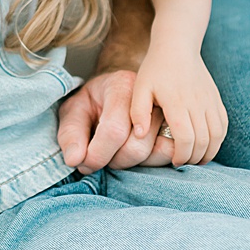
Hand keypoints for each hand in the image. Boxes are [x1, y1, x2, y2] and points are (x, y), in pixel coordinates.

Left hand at [57, 70, 176, 172]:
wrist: (115, 93)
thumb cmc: (92, 103)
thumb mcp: (72, 112)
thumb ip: (70, 134)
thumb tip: (74, 160)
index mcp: (121, 86)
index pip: (114, 130)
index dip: (97, 154)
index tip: (84, 163)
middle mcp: (152, 98)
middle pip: (137, 146)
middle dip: (114, 161)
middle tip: (102, 156)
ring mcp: (170, 113)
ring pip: (158, 153)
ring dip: (134, 163)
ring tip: (118, 152)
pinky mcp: (180, 127)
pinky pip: (172, 154)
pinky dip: (153, 162)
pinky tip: (137, 154)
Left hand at [130, 44, 227, 166]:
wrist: (177, 47)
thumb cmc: (155, 69)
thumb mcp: (139, 87)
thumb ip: (137, 112)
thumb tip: (139, 135)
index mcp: (177, 102)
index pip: (186, 137)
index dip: (182, 155)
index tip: (174, 162)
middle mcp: (197, 103)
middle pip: (203, 141)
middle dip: (194, 158)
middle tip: (183, 163)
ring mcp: (210, 101)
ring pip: (217, 135)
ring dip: (209, 152)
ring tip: (196, 159)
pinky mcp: (217, 99)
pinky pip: (224, 125)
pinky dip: (218, 139)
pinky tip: (207, 145)